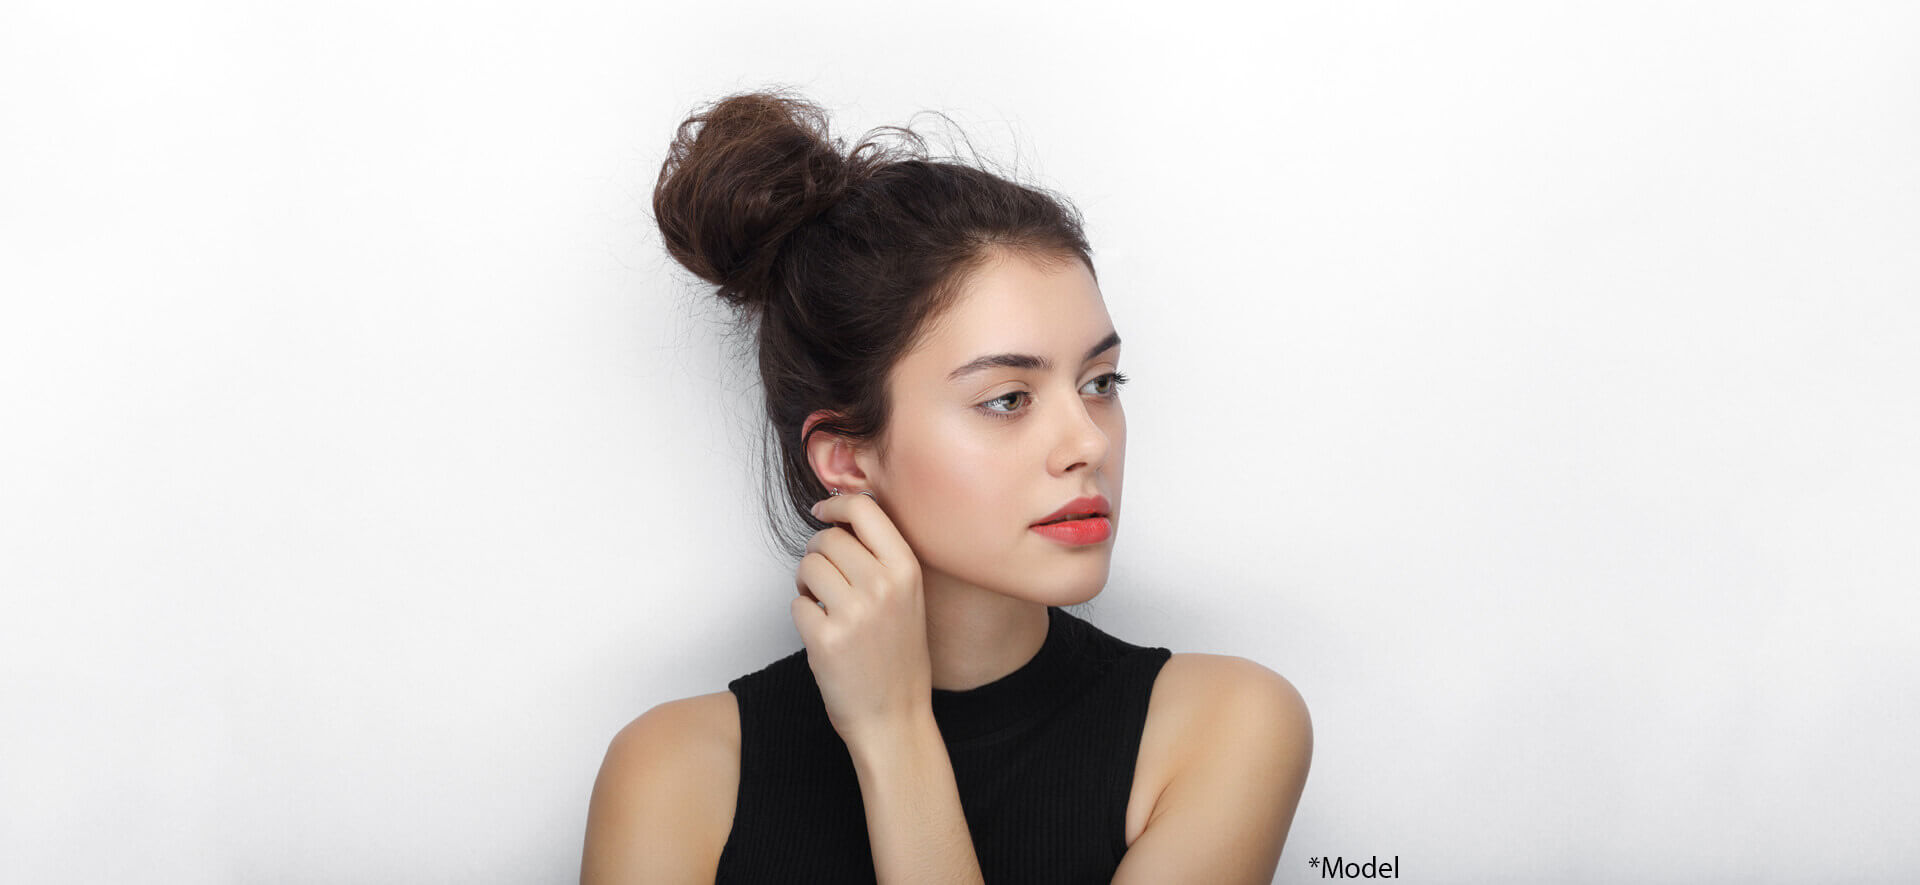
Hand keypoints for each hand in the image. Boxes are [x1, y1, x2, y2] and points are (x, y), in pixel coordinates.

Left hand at [793, 491, 931, 749]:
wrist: (894, 718)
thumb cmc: (897, 657)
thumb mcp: (908, 598)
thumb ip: (880, 558)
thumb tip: (839, 518)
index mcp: (907, 570)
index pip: (865, 509)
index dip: (835, 504)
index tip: (822, 511)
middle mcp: (883, 586)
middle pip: (828, 538)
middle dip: (817, 552)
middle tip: (823, 577)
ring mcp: (854, 612)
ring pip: (807, 566)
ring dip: (806, 582)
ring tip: (822, 604)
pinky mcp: (825, 638)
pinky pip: (796, 603)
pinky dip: (802, 615)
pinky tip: (822, 632)